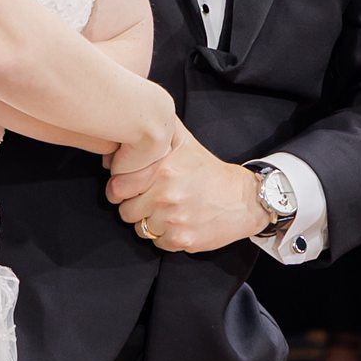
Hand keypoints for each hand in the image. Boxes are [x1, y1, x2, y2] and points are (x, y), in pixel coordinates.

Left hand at [107, 119, 259, 253]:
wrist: (243, 200)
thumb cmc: (209, 171)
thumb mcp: (185, 142)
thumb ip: (160, 129)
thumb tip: (135, 117)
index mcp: (163, 170)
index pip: (117, 187)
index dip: (121, 188)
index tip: (132, 188)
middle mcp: (166, 195)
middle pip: (126, 211)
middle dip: (136, 207)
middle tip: (152, 200)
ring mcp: (173, 219)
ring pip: (140, 229)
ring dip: (150, 222)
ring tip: (167, 211)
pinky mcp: (181, 240)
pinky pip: (157, 243)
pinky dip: (165, 236)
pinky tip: (178, 223)